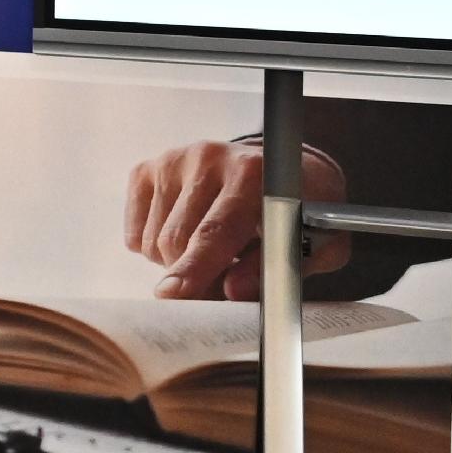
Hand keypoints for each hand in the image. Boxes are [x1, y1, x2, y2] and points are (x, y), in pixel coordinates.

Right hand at [126, 139, 349, 300]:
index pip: (216, 229)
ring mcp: (172, 161)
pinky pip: (136, 236)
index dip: (196, 267)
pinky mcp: (146, 171)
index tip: (174, 295)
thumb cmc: (302, 213)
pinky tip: (187, 235)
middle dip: (192, 276)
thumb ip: (276, 267)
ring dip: (177, 263)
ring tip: (211, 252)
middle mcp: (208, 158)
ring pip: (154, 242)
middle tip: (218, 288)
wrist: (284, 170)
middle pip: (176, 240)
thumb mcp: (315, 244)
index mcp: (254, 171)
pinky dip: (156, 250)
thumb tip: (233, 291)